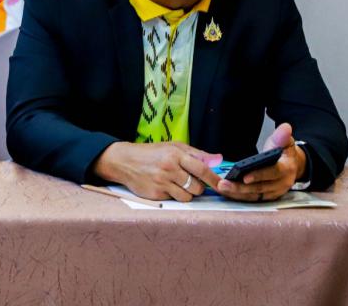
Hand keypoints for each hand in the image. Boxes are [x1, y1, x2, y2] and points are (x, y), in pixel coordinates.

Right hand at [93, 141, 222, 201]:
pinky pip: (173, 200)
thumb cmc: (150, 153)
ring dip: (186, 193)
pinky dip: (172, 195)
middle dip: (197, 187)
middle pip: (197, 187)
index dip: (215, 180)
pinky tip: (164, 186)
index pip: (202, 170)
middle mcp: (168, 168)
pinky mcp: (155, 195)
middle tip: (188, 180)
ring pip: (187, 197)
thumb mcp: (172, 146)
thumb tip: (218, 159)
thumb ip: (196, 154)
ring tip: (176, 183)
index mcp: (174, 154)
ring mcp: (161, 183)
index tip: (223, 186)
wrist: (123, 161)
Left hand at [216, 123, 306, 202]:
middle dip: (240, 187)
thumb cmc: (284, 153)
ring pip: (254, 195)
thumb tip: (285, 127)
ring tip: (220, 188)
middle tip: (223, 184)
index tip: (245, 176)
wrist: (293, 166)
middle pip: (260, 188)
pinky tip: (224, 192)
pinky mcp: (267, 197)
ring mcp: (274, 192)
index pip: (272, 173)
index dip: (259, 175)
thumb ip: (282, 136)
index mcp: (286, 169)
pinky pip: (251, 198)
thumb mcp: (285, 142)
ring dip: (236, 194)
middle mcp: (281, 184)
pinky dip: (238, 196)